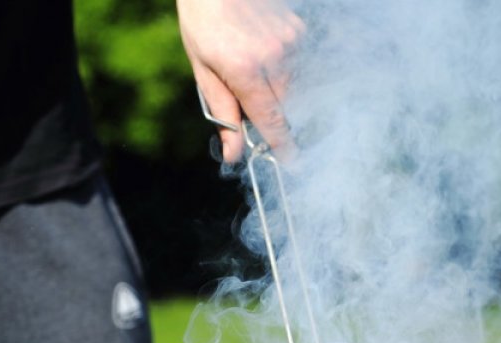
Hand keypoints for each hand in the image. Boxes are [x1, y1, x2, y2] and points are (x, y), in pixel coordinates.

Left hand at [177, 0, 304, 161]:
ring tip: (247, 60)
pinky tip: (260, 45)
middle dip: (267, 109)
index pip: (272, 120)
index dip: (282, 145)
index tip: (292, 163)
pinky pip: (294, 62)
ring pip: (289, 83)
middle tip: (243, 91)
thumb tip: (234, 152)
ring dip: (273, 85)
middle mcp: (273, 57)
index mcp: (245, 70)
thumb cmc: (202, 22)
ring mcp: (289, 42)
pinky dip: (280, 64)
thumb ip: (222, 112)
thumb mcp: (202, 69)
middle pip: (282, 104)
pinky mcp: (298, 30)